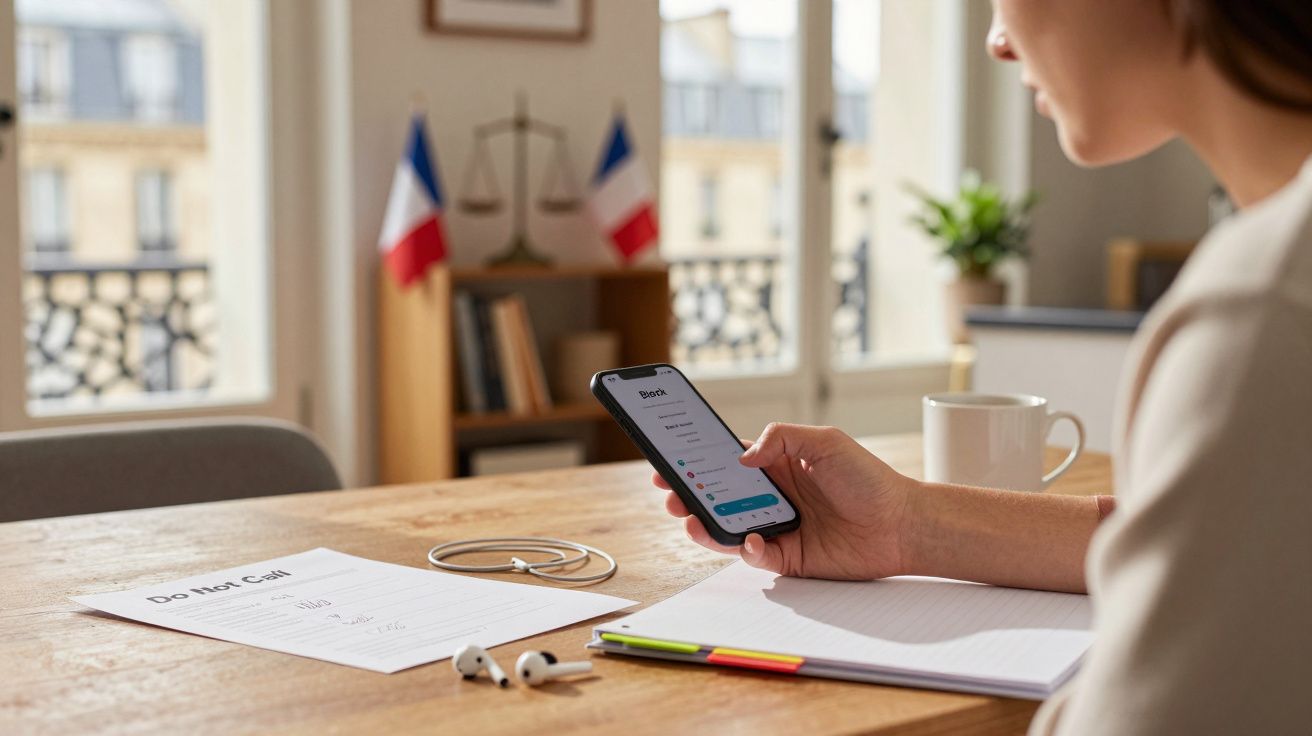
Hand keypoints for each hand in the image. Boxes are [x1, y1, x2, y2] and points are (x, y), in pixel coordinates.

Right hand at [652, 423, 915, 579]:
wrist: (902, 524)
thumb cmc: (869, 479)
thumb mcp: (826, 442)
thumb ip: (782, 437)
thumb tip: (742, 457)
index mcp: (777, 465)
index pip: (728, 462)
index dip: (698, 461)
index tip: (670, 459)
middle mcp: (773, 497)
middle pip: (720, 496)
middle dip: (690, 494)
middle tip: (668, 493)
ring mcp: (779, 527)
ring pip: (729, 528)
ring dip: (705, 524)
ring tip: (688, 518)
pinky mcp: (789, 557)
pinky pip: (756, 556)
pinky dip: (747, 549)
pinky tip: (751, 539)